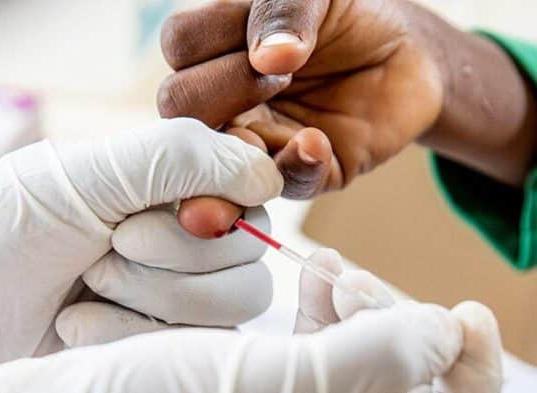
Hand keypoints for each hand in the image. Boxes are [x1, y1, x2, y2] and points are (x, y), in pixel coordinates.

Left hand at [0, 118, 281, 392]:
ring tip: (82, 291)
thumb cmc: (0, 227)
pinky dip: (126, 342)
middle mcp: (180, 251)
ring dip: (149, 304)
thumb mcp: (90, 174)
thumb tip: (268, 177)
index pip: (249, 210)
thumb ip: (183, 159)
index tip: (135, 225)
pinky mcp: (146, 359)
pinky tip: (72, 331)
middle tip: (100, 257)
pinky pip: (183, 360)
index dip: (212, 226)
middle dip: (170, 269)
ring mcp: (166, 309)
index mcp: (170, 195)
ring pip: (224, 321)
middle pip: (246, 273)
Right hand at [0, 294, 500, 392]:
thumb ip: (387, 356)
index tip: (465, 316)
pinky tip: (314, 285)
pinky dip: (325, 335)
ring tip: (335, 271)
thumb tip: (448, 334)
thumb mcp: (291, 391)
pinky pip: (319, 383)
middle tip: (370, 283)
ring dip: (363, 329)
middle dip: (406, 344)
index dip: (475, 390)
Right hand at [159, 0, 536, 197]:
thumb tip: (270, 58)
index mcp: (218, 50)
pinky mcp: (302, 175)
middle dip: (222, 89)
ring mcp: (259, 143)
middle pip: (177, 105)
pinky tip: (317, 141)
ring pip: (214, 164)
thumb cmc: (347, 18)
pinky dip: (298, 164)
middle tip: (277, 78)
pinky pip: (283, 184)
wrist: (407, 57)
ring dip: (242, 141)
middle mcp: (226, 102)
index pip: (179, 43)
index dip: (211, 36)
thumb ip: (283, 10)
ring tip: (288, 101)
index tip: (260, 38)